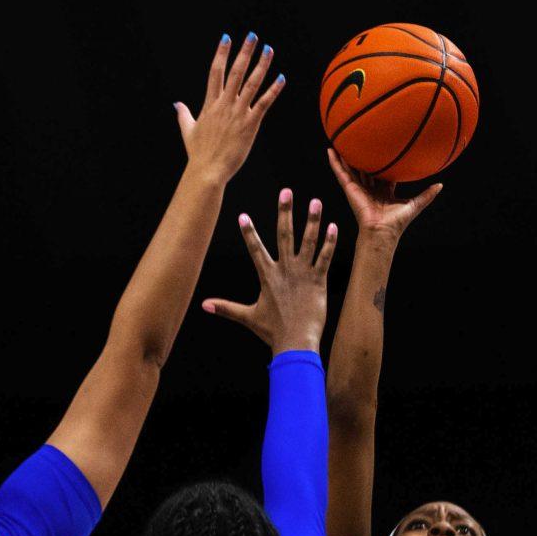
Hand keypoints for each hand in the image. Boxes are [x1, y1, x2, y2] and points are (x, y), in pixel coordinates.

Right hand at [175, 34, 281, 182]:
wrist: (207, 171)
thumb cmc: (198, 153)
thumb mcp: (188, 131)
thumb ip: (183, 115)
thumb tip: (176, 104)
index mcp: (210, 104)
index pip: (216, 72)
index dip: (221, 53)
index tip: (227, 37)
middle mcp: (224, 105)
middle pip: (235, 72)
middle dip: (244, 52)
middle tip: (252, 35)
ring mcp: (237, 113)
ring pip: (251, 84)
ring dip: (261, 65)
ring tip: (268, 50)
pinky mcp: (250, 125)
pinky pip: (263, 103)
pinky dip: (273, 90)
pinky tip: (281, 78)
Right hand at [201, 189, 336, 354]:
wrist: (295, 344)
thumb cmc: (273, 332)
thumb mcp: (247, 318)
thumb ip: (226, 308)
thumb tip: (203, 305)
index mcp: (267, 276)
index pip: (255, 249)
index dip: (249, 232)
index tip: (243, 215)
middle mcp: (284, 270)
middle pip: (283, 235)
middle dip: (284, 212)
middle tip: (286, 192)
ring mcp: (302, 274)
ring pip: (307, 242)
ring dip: (312, 221)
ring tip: (315, 202)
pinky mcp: (318, 281)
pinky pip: (324, 258)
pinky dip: (329, 243)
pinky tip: (333, 227)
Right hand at [327, 149, 440, 240]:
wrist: (382, 231)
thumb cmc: (397, 221)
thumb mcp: (415, 204)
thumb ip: (427, 195)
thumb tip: (441, 185)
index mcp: (383, 192)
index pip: (382, 174)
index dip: (382, 163)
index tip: (382, 150)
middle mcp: (370, 189)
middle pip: (365, 169)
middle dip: (362, 157)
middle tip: (361, 142)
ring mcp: (358, 188)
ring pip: (350, 168)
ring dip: (344, 156)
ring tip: (339, 141)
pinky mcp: (350, 188)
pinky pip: (340, 173)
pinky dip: (335, 162)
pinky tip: (330, 150)